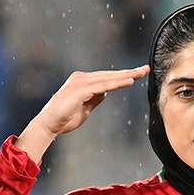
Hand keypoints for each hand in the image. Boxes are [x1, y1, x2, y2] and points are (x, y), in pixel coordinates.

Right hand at [16, 65, 149, 163]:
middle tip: (145, 69)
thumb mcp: (85, 108)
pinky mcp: (80, 89)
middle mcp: (81, 78)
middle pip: (109, 74)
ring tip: (141, 73)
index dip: (122, 76)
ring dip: (126, 76)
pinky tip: (129, 82)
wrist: (48, 125)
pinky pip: (103, 85)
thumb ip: (95, 99)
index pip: (106, 77)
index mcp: (82, 81)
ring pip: (108, 78)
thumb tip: (105, 93)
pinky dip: (117, 83)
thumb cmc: (63, 119)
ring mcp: (80, 82)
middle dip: (128, 72)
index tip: (137, 75)